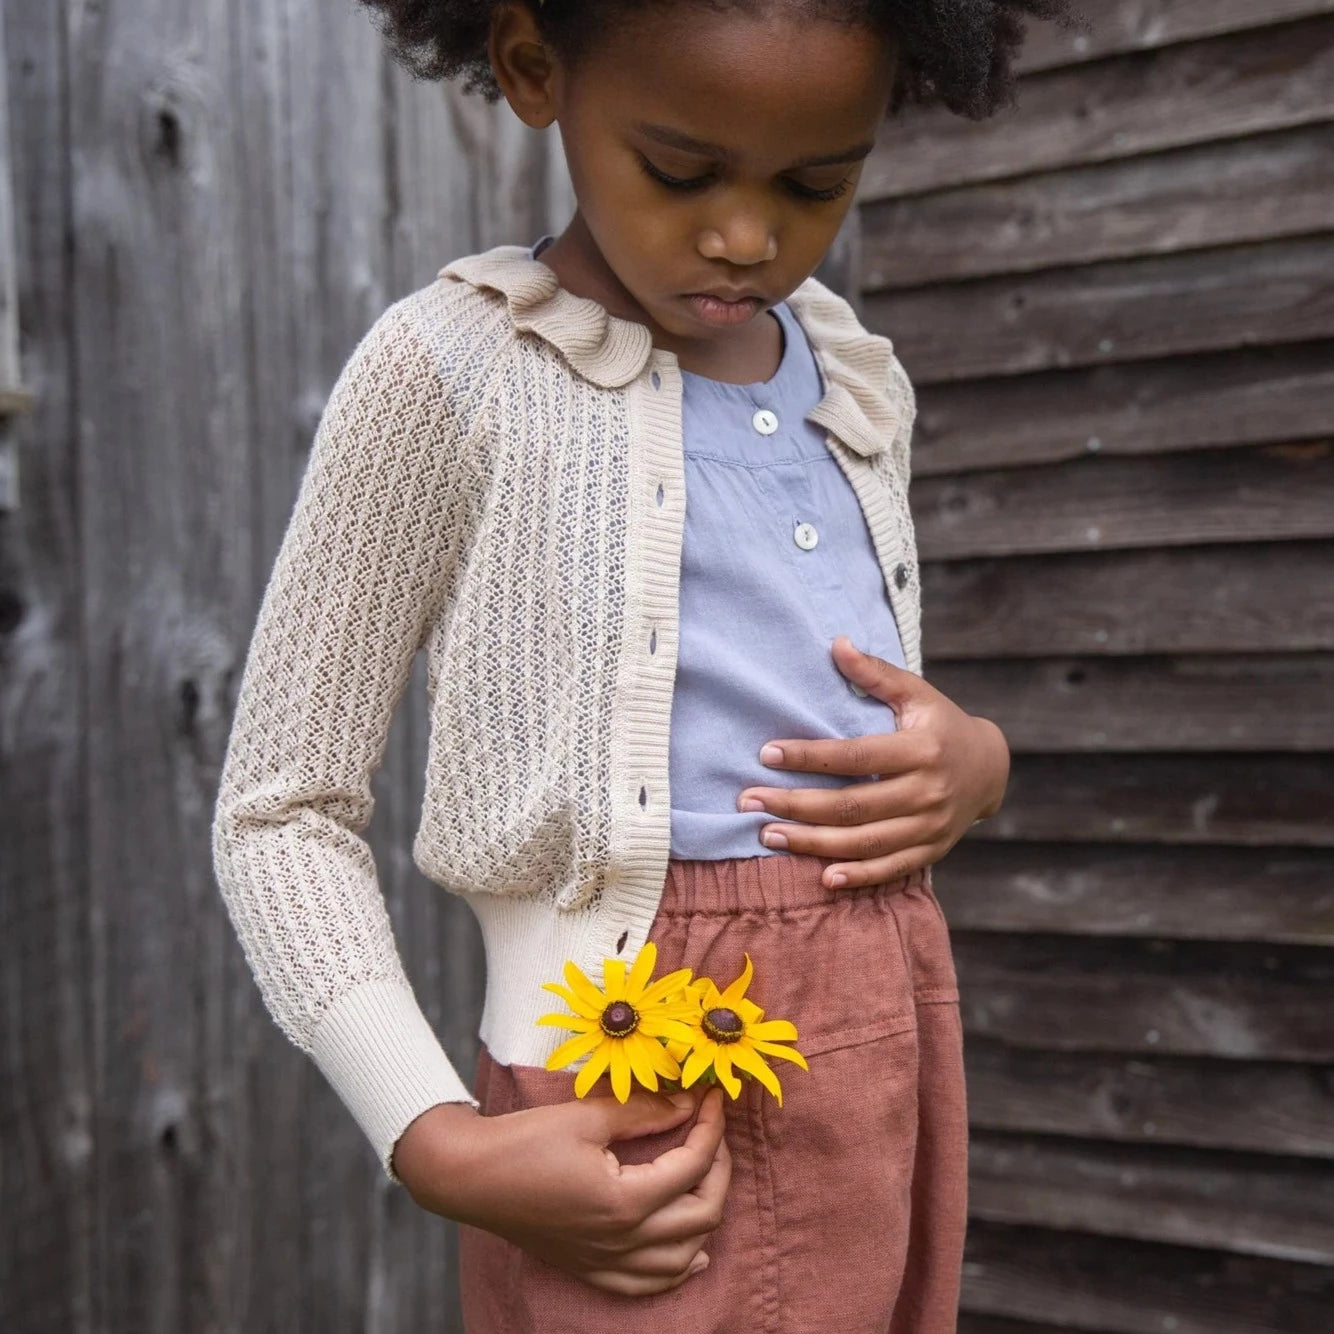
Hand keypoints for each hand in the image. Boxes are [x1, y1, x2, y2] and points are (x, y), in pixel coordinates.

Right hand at [393, 1087, 730, 1295]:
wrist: (470, 1177)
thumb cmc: (524, 1141)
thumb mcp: (587, 1116)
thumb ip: (644, 1111)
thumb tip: (687, 1102)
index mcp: (625, 1201)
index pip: (692, 1166)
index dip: (712, 1128)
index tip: (715, 1099)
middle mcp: (622, 1240)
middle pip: (702, 1215)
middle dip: (719, 1169)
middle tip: (712, 1131)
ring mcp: (606, 1261)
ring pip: (683, 1258)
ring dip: (705, 1218)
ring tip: (707, 1178)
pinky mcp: (589, 1268)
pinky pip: (647, 1284)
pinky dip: (677, 1267)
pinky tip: (690, 1252)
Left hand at [737, 635, 1009, 889]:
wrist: (990, 768)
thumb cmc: (941, 724)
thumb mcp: (916, 693)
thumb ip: (876, 673)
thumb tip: (836, 644)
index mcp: (921, 750)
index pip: (855, 756)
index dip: (809, 756)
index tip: (765, 754)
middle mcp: (927, 792)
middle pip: (852, 805)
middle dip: (796, 805)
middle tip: (750, 802)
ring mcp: (930, 827)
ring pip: (865, 842)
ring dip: (813, 842)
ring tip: (768, 835)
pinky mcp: (932, 851)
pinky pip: (890, 868)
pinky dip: (857, 876)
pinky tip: (822, 877)